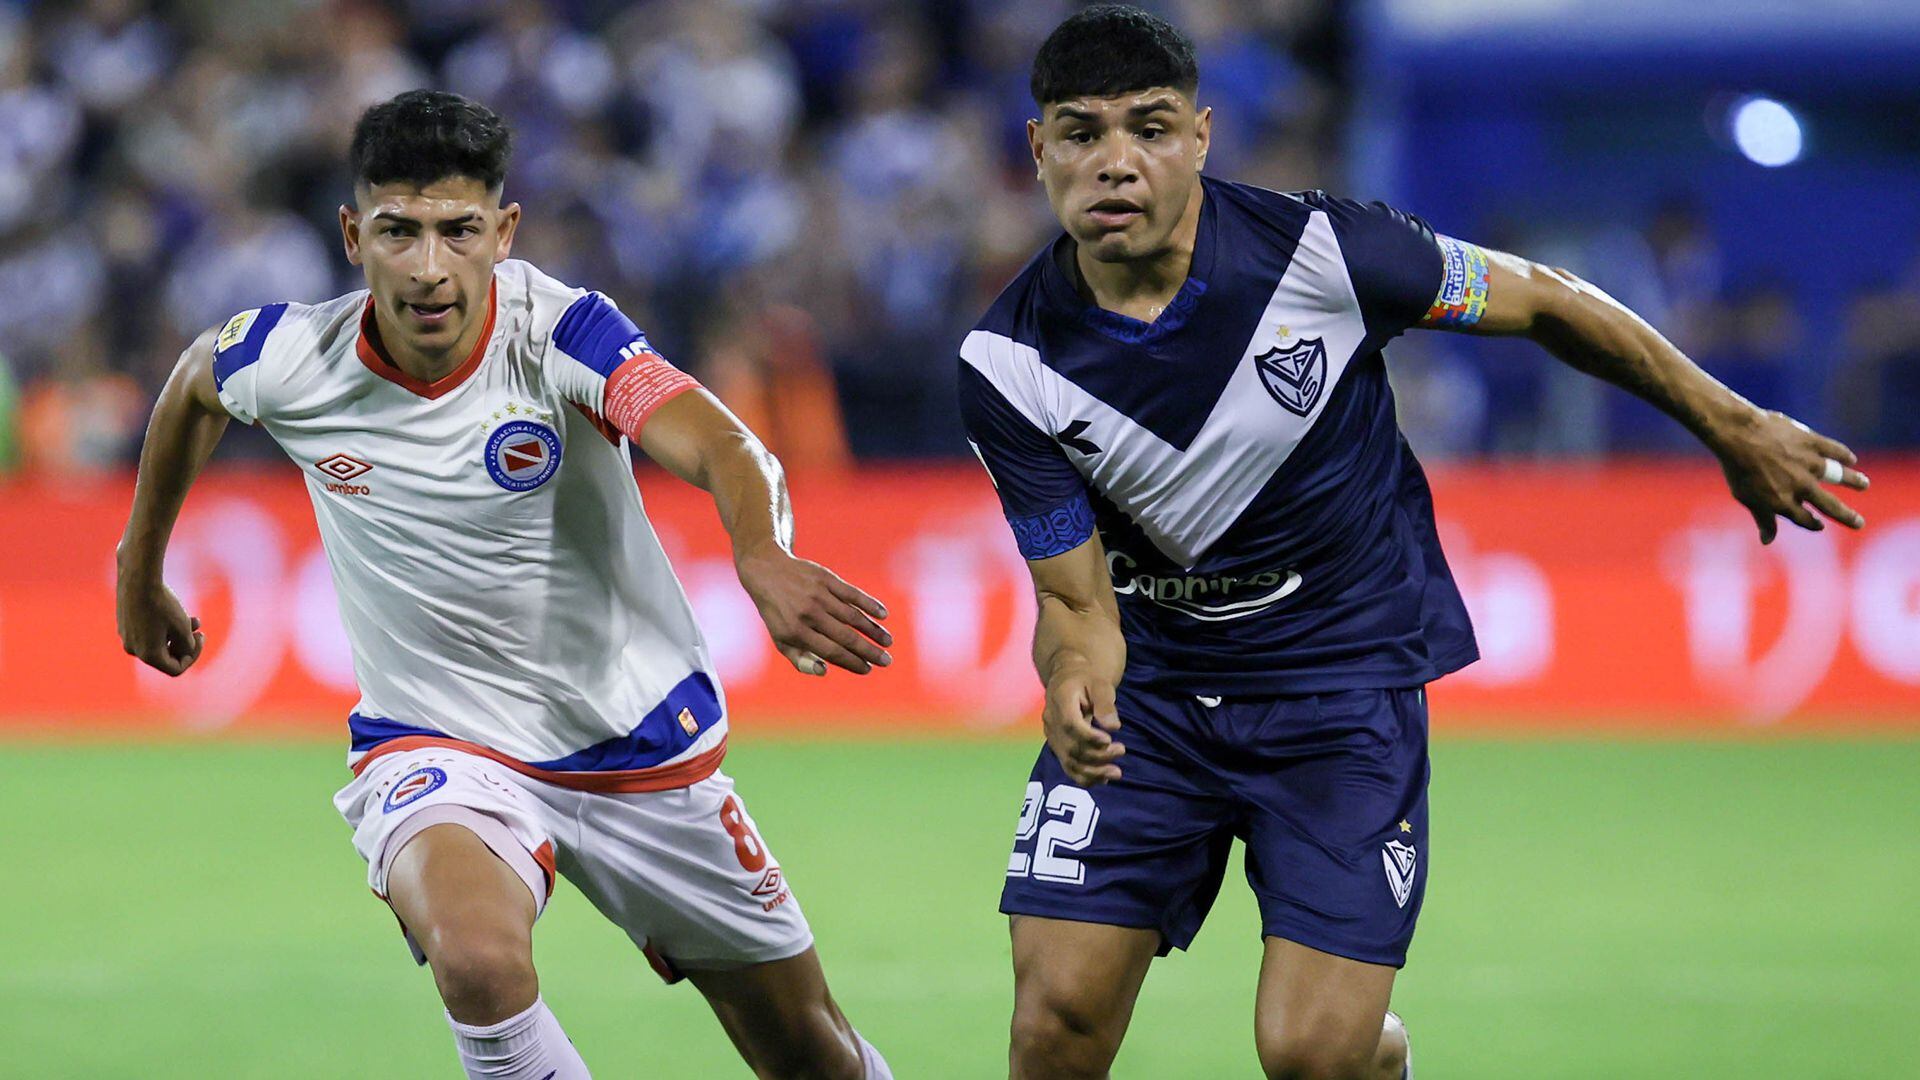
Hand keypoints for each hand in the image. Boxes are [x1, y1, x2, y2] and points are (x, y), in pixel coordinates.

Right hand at [115, 571, 204, 676]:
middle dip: (185, 644)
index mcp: (148, 655)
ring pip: (159, 642)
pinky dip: (164, 626)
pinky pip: (148, 632)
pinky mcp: (125, 624)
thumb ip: (187, 645)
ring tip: (194, 619)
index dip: (193, 656)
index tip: (199, 638)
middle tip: (199, 629)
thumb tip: (186, 652)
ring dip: (178, 634)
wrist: (138, 579)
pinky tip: (176, 611)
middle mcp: (134, 650)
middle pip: (166, 656)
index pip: (175, 668)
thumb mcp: (182, 627)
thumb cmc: (162, 604)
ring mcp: (127, 637)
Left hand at [735, 545, 891, 675]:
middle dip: (869, 651)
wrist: (767, 571)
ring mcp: (818, 595)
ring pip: (853, 616)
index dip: (852, 662)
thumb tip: (824, 671)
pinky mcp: (826, 578)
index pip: (831, 651)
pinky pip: (852, 593)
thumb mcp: (780, 639)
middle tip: (886, 661)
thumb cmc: (777, 612)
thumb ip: (800, 659)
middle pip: (846, 636)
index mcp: (796, 632)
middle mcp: (808, 613)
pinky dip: (870, 604)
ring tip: (888, 641)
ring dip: (873, 631)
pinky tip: (883, 615)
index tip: (868, 669)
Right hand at [1043, 667, 1123, 785]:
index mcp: (1060, 701)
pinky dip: (1084, 777)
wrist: (1067, 680)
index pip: (1070, 725)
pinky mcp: (1057, 746)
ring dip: (1092, 772)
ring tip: (1116, 772)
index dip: (1089, 737)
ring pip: (1068, 761)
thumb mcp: (1100, 684)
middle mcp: (1051, 721)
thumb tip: (1113, 726)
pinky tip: (1103, 779)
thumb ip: (1105, 704)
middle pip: (1071, 747)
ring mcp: (1052, 736)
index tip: (1109, 740)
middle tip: (1121, 750)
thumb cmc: (1087, 680)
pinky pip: (1067, 766)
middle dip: (1097, 755)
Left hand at [1712, 409, 1869, 543]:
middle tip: (1859, 523)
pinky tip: (1851, 459)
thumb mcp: (1746, 498)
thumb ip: (1763, 519)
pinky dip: (1843, 455)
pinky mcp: (1812, 442)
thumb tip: (1768, 541)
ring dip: (1853, 480)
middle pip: (1830, 505)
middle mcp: (1801, 486)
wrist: (1738, 435)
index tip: (1819, 525)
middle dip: (1846, 516)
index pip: (1804, 519)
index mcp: (1784, 502)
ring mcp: (1808, 464)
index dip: (1812, 524)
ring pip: (1838, 475)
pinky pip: (1833, 450)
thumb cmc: (1737, 468)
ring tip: (1864, 484)